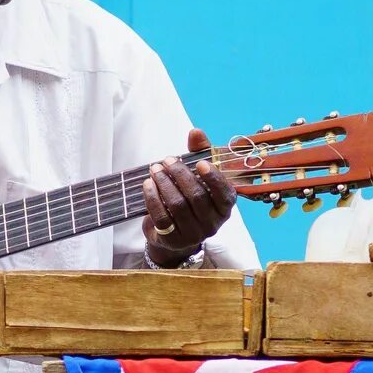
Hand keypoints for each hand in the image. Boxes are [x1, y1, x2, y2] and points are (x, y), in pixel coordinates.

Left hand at [144, 129, 238, 268]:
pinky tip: (147, 185)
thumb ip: (200, 153)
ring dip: (164, 184)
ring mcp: (193, 234)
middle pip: (197, 196)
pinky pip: (162, 217)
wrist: (172, 235)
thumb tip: (196, 132)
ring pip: (178, 206)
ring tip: (154, 170)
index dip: (214, 178)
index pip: (225, 194)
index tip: (200, 163)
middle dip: (180, 175)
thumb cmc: (189, 199)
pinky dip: (153, 198)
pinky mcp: (173, 240)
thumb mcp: (197, 177)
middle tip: (166, 161)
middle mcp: (213, 223)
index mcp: (224, 208)